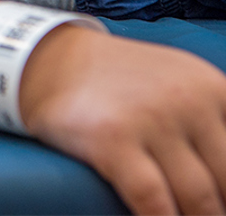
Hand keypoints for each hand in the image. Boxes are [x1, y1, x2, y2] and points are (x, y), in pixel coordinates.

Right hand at [21, 27, 225, 214]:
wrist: (51, 60)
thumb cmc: (118, 81)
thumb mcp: (181, 82)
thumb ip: (214, 120)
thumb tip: (223, 181)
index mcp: (213, 89)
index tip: (222, 200)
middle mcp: (189, 102)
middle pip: (225, 180)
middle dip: (218, 207)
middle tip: (209, 214)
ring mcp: (150, 120)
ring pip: (197, 197)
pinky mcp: (112, 140)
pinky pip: (152, 199)